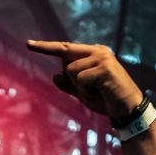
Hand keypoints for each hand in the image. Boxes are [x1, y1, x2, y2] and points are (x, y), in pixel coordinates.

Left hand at [26, 40, 142, 119]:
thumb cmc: (107, 100)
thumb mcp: (84, 93)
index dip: (46, 47)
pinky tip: (101, 92)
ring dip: (80, 87)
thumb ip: (70, 85)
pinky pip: (81, 79)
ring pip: (71, 71)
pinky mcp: (104, 67)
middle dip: (73, 81)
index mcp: (92, 53)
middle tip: (92, 90)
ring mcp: (101, 57)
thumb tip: (55, 76)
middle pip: (66, 61)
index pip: (65, 49)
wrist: (128, 109)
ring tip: (97, 91)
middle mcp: (97, 51)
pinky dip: (86, 90)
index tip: (28, 44)